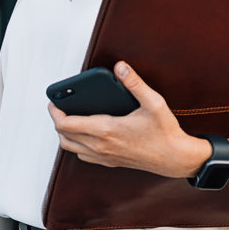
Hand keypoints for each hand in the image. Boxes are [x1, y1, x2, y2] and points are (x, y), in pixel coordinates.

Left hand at [48, 61, 211, 178]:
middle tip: (60, 106)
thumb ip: (134, 83)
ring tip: (69, 118)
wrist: (174, 158)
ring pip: (70, 148)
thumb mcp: (153, 102)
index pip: (67, 124)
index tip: (54, 101)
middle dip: (57, 120)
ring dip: (65, 134)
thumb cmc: (164, 132)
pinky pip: (83, 155)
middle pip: (64, 136)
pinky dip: (76, 144)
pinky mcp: (109, 162)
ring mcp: (104, 157)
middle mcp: (101, 146)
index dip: (55, 112)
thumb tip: (120, 67)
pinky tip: (86, 133)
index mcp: (106, 130)